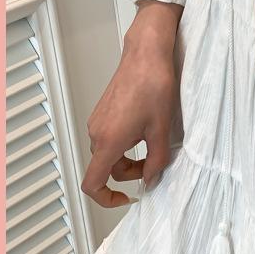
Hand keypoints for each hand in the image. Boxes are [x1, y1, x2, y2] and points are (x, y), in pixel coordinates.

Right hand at [81, 0, 181, 207]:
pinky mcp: (102, 110)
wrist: (147, 54)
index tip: (126, 198)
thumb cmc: (154, 86)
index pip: (93, 183)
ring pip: (108, 152)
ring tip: (153, 141)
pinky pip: (109, 136)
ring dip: (128, 156)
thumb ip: (156, 161)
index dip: (106, 199)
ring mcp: (97, 120)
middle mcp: (96, 132)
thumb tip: (150, 180)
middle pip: (105, 168)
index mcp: (108, 142)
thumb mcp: (161, 129)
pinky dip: (125, 142)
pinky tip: (145, 127)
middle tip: (153, 163)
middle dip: (129, 173)